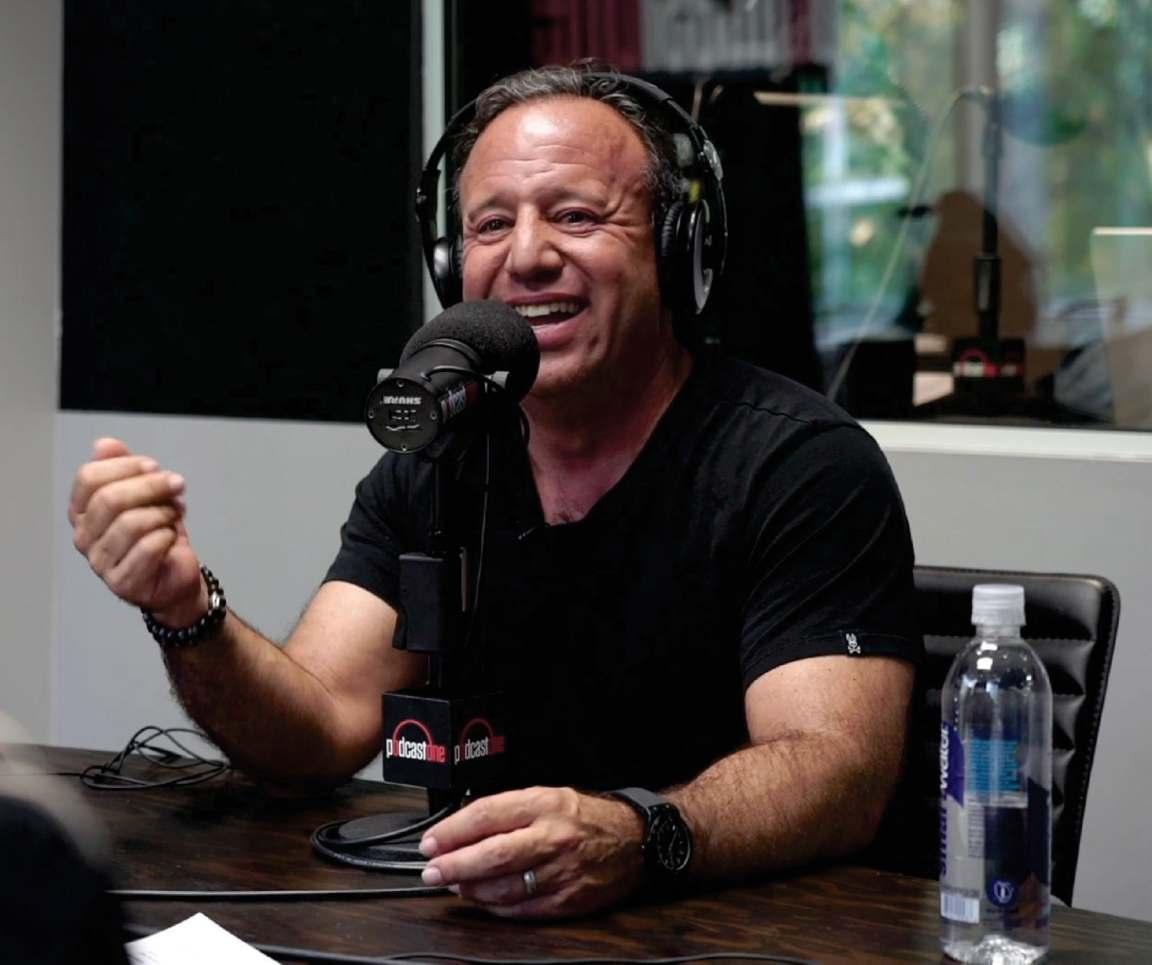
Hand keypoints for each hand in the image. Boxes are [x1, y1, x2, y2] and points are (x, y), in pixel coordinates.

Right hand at [69, 437, 204, 623]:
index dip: (125, 466)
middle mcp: (84, 537)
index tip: (153, 466)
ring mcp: (100, 562)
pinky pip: (148, 547)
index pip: (89, 478)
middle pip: (110, 499)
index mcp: (82, 511)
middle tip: (176, 484)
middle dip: (151, 485)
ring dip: (163, 512)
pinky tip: (172, 537)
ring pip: (131, 523)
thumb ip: (124, 468)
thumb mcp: (145, 493)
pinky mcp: (122, 582)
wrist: (176, 573)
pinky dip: (168, 535)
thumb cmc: (159, 533)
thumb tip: (104, 444)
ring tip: (174, 514)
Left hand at [419, 786, 644, 918]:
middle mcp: (552, 837)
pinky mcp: (568, 900)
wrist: (637, 839)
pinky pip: (522, 909)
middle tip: (431, 871)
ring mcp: (561, 872)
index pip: (487, 816)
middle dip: (454, 865)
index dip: (452, 831)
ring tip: (454, 884)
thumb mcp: (551, 796)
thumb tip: (464, 828)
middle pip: (492, 855)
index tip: (431, 842)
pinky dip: (496, 907)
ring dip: (471, 889)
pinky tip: (482, 900)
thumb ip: (510, 810)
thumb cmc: (589, 816)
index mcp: (545, 804)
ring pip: (504, 887)